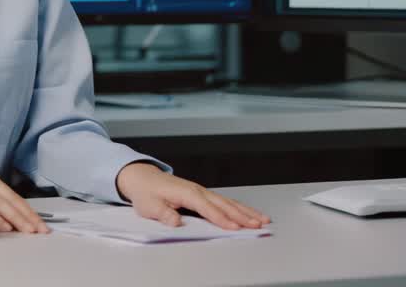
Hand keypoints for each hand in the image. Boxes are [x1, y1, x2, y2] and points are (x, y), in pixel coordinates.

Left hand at [115, 162, 270, 229]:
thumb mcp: (149, 205)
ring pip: (228, 202)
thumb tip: (175, 222)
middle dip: (241, 215)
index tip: (234, 228)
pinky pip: (225, 201)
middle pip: (223, 204)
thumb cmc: (146, 192)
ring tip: (262, 220)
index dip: (220, 218)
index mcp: (185, 192)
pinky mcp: (204, 195)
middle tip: (257, 225)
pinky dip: (240, 208)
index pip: (206, 207)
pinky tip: (250, 214)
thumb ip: (163, 214)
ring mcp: (202, 191)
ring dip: (246, 211)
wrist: (143, 178)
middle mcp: (197, 190)